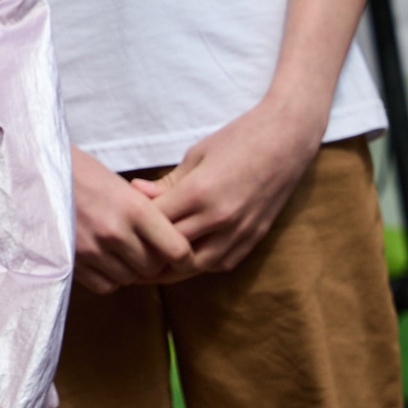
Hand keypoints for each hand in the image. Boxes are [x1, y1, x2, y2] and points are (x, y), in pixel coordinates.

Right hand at [72, 146, 194, 293]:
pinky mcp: (72, 260)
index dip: (184, 258)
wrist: (34, 168)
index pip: (178, 250)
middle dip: (152, 261)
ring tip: (118, 250)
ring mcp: (92, 248)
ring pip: (129, 278)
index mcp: (134, 208)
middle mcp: (115, 231)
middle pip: (153, 267)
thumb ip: (146, 213)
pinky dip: (108, 278)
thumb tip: (173, 240)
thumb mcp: (119, 184)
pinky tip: (102, 259)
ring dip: (128, 269)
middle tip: (143, 248)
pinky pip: (105, 285)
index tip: (181, 256)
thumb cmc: (80, 171)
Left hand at [136, 96, 324, 273]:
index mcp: (199, 193)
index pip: (155, 223)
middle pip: (172, 251)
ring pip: (197, 266)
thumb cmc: (237, 140)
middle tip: (128, 253)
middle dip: (148, 253)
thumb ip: (167, 182)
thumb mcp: (196, 155)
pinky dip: (201, 264)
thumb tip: (135, 192)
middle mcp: (220, 218)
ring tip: (151, 264)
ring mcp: (240, 232)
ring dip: (173, 267)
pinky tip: (185, 258)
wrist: (287, 140)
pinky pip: (221, 263)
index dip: (135, 227)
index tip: (121, 226)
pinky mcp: (254, 238)